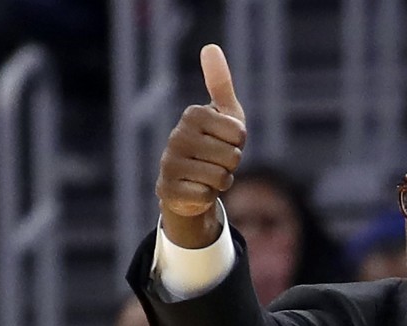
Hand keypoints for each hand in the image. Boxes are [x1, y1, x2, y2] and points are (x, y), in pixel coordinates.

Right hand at [156, 44, 246, 247]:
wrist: (190, 182)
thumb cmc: (213, 144)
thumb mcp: (225, 114)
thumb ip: (220, 83)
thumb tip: (210, 47)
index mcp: (193, 115)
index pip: (239, 134)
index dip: (239, 143)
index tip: (225, 141)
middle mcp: (177, 136)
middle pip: (232, 156)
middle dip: (231, 164)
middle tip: (216, 160)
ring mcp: (169, 164)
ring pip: (220, 178)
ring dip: (221, 181)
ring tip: (208, 175)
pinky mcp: (167, 189)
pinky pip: (205, 195)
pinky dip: (208, 196)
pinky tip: (197, 189)